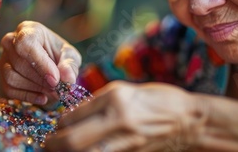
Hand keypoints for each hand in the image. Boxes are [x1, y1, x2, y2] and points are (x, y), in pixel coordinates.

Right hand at [0, 21, 80, 105]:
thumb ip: (70, 65)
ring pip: (12, 77)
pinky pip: (9, 89)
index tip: (55, 80)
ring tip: (52, 91)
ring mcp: (3, 59)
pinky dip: (28, 96)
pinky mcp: (1, 76)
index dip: (40, 63)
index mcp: (28, 30)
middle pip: (20, 63)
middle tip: (58, 89)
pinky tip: (43, 97)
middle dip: (41, 79)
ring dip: (34, 88)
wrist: (51, 67)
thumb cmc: (60, 56)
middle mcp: (11, 41)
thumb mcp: (70, 56)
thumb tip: (67, 78)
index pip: (26, 44)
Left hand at [46, 81, 204, 151]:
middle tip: (48, 145)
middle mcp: (118, 119)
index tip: (55, 127)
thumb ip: (97, 103)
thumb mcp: (125, 91)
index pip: (73, 116)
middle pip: (73, 141)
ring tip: (62, 150)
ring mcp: (126, 141)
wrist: (189, 120)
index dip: (58, 125)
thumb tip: (72, 116)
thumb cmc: (157, 100)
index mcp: (114, 98)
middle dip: (54, 145)